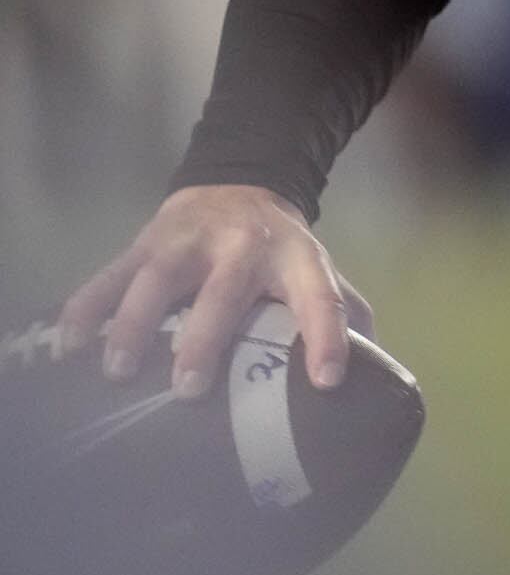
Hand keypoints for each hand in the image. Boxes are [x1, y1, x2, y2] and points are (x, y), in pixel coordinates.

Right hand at [53, 185, 372, 400]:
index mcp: (298, 261)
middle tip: (188, 389)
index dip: (327, 338)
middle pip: (225, 290)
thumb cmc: (280, 254)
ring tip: (119, 370)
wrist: (238, 186)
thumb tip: (375, 378)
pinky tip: (70, 346)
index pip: (322, 299)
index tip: (326, 382)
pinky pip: (109, 275)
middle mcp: (245, 247)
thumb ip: (345, 318)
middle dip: (205, 338)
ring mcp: (189, 241)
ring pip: (158, 278)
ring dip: (135, 324)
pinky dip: (85, 309)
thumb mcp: (320, 274)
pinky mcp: (144, 242)